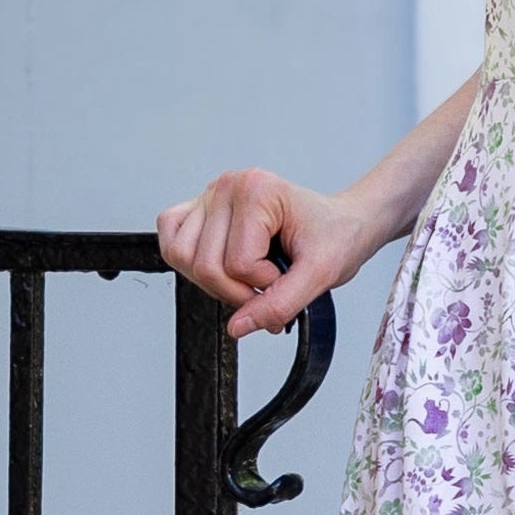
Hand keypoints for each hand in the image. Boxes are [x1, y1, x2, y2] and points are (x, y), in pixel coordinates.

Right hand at [155, 165, 379, 340]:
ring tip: (248, 273)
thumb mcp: (320, 275)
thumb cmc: (334, 236)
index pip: (236, 264)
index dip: (263, 285)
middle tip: (269, 282)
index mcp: (256, 190)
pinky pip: (171, 241)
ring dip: (215, 280)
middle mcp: (227, 187)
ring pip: (182, 257)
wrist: (343, 224)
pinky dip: (189, 264)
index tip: (286, 276)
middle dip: (237, 289)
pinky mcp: (199, 210)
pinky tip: (220, 266)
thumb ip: (280, 304)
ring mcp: (209, 196)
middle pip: (203, 264)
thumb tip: (238, 327)